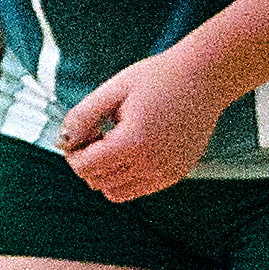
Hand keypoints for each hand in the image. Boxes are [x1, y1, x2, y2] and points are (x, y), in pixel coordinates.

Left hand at [57, 51, 227, 201]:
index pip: (84, 168)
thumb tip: (62, 142)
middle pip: (96, 182)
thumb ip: (82, 117)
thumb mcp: (112, 90)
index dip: (73, 153)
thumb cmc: (159, 78)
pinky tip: (133, 150)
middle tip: (98, 134)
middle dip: (88, 161)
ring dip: (106, 172)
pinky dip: (127, 177)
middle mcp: (153, 164)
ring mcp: (168, 172)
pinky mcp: (177, 174)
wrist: (206, 77)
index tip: (80, 134)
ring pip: (115, 192)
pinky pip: (138, 189)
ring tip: (115, 143)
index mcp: (133, 143)